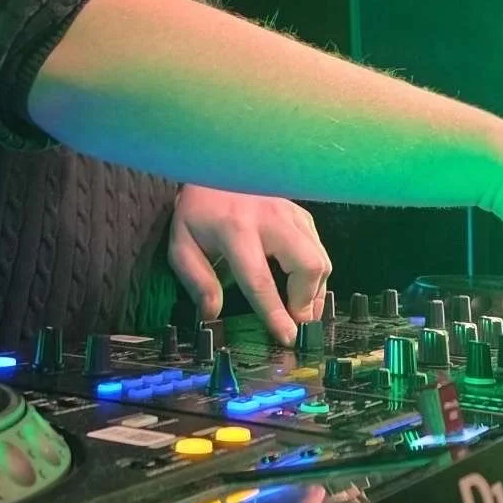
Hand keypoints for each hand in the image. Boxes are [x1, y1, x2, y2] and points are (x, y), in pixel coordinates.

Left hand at [168, 185, 331, 344]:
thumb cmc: (197, 210)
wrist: (213, 165)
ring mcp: (290, 211)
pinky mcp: (300, 210)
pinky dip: (315, 271)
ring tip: (299, 307)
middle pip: (308, 265)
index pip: (261, 280)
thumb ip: (196, 281)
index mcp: (235, 231)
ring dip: (315, 289)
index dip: (276, 313)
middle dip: (308, 300)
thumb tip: (212, 315)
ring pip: (320, 257)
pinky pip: (319, 246)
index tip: (288, 338)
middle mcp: (269, 219)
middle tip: (296, 320)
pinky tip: (299, 281)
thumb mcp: (182, 245)